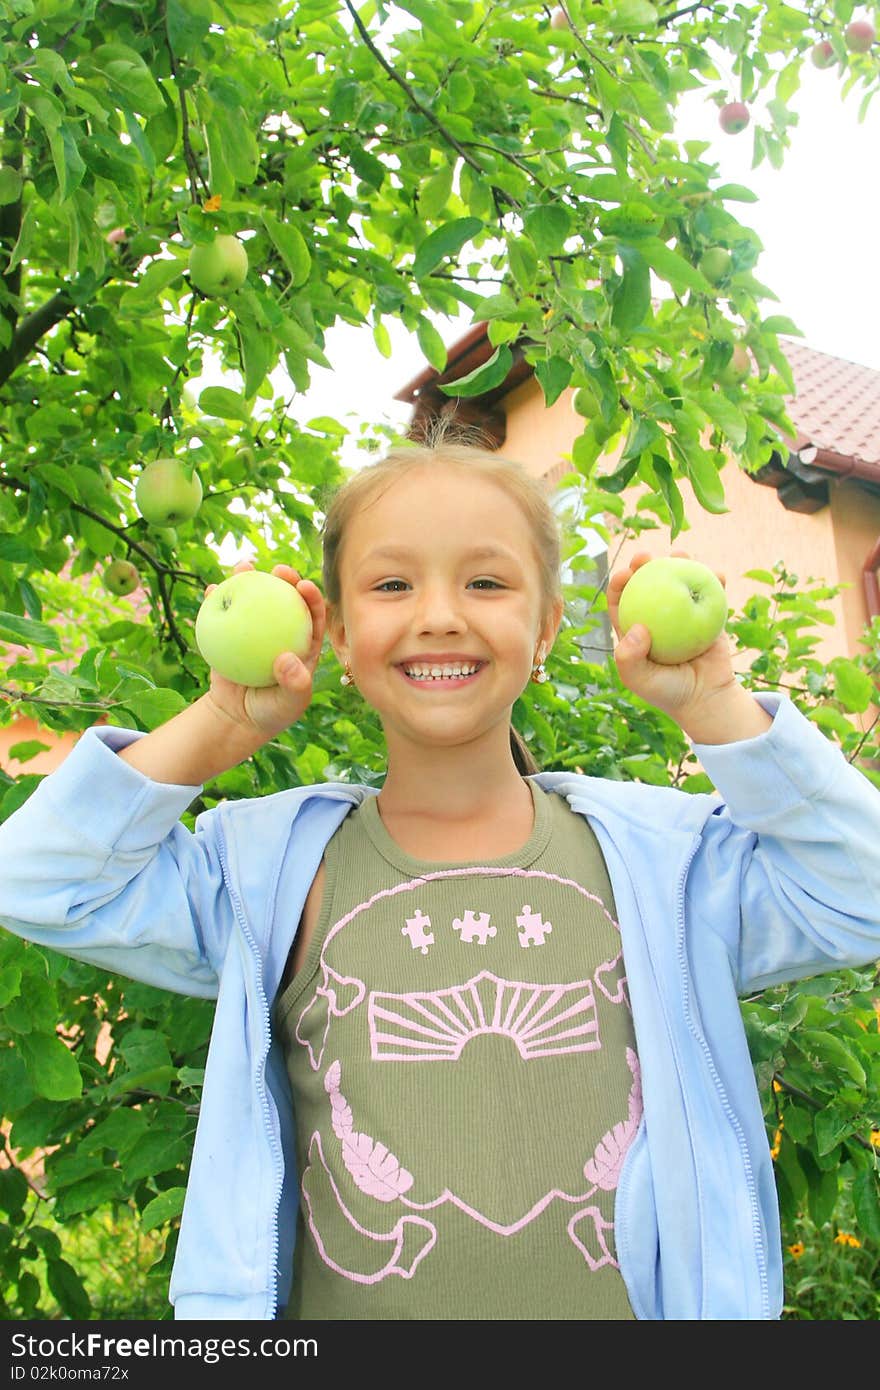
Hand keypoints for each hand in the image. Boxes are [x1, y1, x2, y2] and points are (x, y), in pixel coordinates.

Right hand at [202, 560, 326, 739]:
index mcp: (304, 643)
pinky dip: (218, 600)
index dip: (312, 596)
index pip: (314, 615)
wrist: (239, 718)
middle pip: (286, 598)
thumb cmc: (271, 713)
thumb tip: (287, 658)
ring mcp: (256, 630)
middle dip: (285, 577)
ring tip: (243, 566)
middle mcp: (282, 631)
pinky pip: (225, 613)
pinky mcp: (232, 633)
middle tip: (277, 570)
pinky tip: (213, 589)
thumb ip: (294, 684)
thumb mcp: (288, 704)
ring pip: (255, 599)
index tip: (304, 585)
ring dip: (250, 579)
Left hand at [607, 549, 737, 723]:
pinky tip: (717, 573)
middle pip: (647, 584)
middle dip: (643, 564)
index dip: (618, 583)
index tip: (625, 573)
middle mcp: (656, 618)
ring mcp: (682, 615)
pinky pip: (711, 594)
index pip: (620, 600)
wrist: (705, 698)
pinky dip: (715, 581)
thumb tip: (637, 627)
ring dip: (679, 563)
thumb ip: (629, 658)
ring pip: (679, 583)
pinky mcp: (707, 616)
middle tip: (647, 556)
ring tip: (681, 554)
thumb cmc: (667, 692)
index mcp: (634, 629)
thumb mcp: (639, 680)